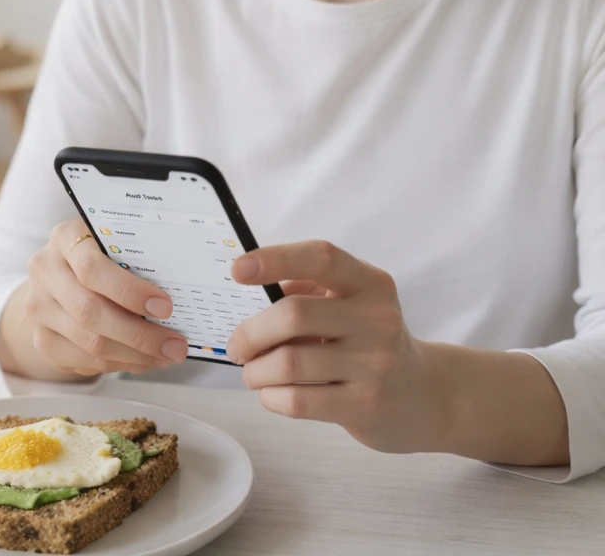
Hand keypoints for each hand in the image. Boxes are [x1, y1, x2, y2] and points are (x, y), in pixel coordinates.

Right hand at [4, 220, 190, 377]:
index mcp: (65, 238)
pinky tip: (143, 360)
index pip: (92, 269)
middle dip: (139, 334)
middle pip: (90, 311)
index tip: (165, 307)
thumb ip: (136, 259)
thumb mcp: (112, 244)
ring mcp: (38, 307)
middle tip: (175, 345)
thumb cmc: (99, 258)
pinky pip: (84, 361)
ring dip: (135, 355)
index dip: (130, 292)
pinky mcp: (41, 339)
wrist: (58, 279)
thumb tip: (183, 297)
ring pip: (89, 342)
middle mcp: (44, 270)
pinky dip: (120, 364)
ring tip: (166, 355)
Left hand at [226, 240, 443, 452]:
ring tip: (254, 374)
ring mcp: (375, 365)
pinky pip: (298, 400)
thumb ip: (310, 292)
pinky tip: (274, 394)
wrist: (428, 397)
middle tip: (238, 348)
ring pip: (289, 363)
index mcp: (371, 284)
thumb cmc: (372, 343)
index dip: (276, 259)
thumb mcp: (354, 305)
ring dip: (256, 371)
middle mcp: (377, 319)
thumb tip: (259, 292)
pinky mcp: (366, 406)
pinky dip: (271, 397)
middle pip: (293, 315)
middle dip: (250, 333)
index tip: (238, 270)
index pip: (321, 258)